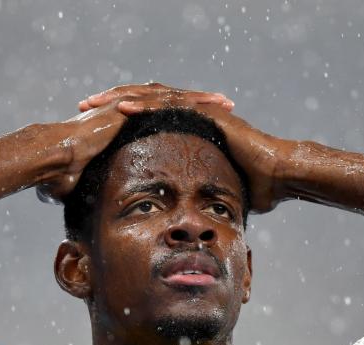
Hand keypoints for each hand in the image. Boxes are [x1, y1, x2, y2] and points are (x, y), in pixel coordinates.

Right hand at [39, 83, 236, 203]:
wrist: (55, 161)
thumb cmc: (65, 176)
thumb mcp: (90, 185)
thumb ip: (99, 192)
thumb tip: (93, 216)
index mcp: (126, 127)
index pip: (163, 121)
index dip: (187, 122)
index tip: (210, 127)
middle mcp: (128, 112)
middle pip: (172, 105)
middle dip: (199, 105)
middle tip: (226, 107)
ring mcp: (127, 106)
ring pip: (171, 98)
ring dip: (199, 99)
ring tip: (224, 102)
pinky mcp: (127, 107)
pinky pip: (162, 101)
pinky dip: (185, 101)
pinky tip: (205, 103)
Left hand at [78, 83, 292, 213]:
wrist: (280, 177)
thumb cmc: (257, 189)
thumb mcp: (220, 194)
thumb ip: (203, 201)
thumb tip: (191, 227)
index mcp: (190, 131)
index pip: (148, 119)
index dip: (120, 120)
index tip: (94, 125)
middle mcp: (193, 116)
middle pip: (144, 102)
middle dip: (112, 102)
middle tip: (83, 106)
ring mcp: (200, 112)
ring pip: (153, 98)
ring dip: (121, 99)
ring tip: (95, 103)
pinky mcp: (208, 114)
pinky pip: (172, 106)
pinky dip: (147, 106)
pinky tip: (124, 108)